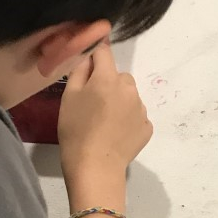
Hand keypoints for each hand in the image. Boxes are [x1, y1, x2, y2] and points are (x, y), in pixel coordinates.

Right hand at [58, 43, 152, 192]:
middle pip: (119, 76)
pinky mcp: (147, 127)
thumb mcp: (69, 97)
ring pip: (129, 96)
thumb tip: (87, 56)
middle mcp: (129, 89)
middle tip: (93, 104)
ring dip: (119, 102)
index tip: (89, 62)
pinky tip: (115, 134)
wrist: (95, 166)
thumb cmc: (76, 130)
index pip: (104, 52)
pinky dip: (127, 120)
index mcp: (108, 78)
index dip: (95, 54)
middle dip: (107, 83)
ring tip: (104, 122)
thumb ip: (79, 71)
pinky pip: (136, 116)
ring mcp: (141, 108)